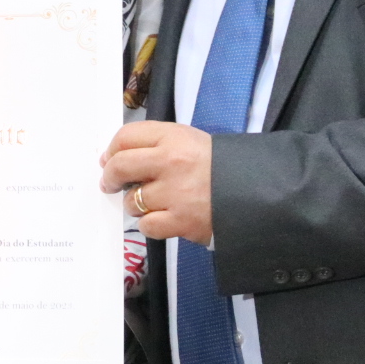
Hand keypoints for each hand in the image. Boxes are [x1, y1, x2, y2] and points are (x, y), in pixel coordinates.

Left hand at [100, 120, 213, 242]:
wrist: (256, 192)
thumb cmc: (220, 166)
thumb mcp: (191, 142)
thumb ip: (156, 145)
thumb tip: (115, 158)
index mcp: (173, 137)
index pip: (125, 137)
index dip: (111, 150)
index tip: (109, 160)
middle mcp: (170, 162)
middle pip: (120, 166)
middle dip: (111, 177)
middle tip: (112, 184)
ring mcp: (175, 193)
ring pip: (132, 201)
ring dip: (137, 204)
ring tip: (154, 203)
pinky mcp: (181, 221)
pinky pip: (147, 225)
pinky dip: (151, 225)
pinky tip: (164, 219)